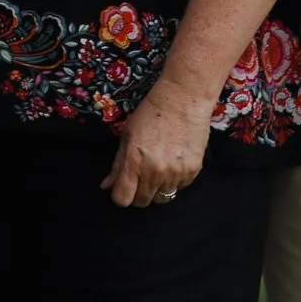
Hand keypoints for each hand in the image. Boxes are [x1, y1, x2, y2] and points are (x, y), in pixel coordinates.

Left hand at [102, 77, 210, 207]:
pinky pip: (180, 188)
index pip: (123, 199)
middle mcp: (155, 172)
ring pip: (162, 198)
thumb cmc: (150, 113)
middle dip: (137, 194)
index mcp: (135, 162)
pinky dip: (174, 181)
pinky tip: (173, 163)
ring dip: (157, 188)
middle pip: (142, 202)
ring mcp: (176, 173)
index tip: (123, 188)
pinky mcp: (193, 171)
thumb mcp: (127, 135)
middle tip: (140, 178)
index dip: (120, 196)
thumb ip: (117, 164)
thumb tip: (106, 186)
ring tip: (158, 168)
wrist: (183, 99)